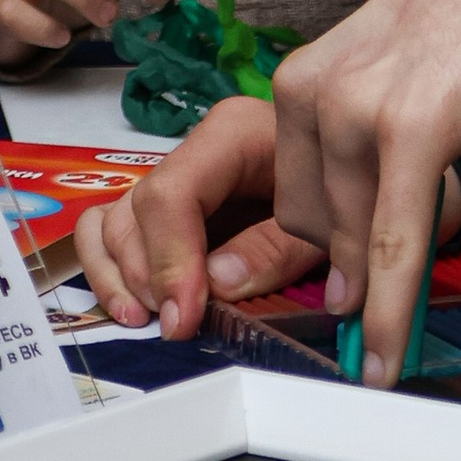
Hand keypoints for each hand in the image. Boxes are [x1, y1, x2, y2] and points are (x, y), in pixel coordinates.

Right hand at [79, 93, 320, 336]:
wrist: (352, 175)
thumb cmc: (344, 190)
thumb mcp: (325, 224)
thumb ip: (275, 250)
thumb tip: (216, 283)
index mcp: (232, 134)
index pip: (173, 194)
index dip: (171, 259)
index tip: (184, 314)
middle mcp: (193, 151)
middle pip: (138, 213)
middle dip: (150, 277)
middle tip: (178, 326)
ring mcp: (173, 179)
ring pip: (113, 223)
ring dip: (122, 278)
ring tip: (150, 321)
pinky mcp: (164, 210)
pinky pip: (108, 230)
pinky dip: (110, 270)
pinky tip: (132, 308)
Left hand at [272, 0, 460, 381]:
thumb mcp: (395, 70)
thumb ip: (365, 132)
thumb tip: (362, 206)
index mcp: (301, 78)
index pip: (292, 196)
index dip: (329, 247)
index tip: (345, 289)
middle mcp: (312, 93)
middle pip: (315, 225)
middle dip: (354, 264)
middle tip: (385, 302)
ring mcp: (358, 111)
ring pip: (356, 240)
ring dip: (380, 288)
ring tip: (393, 333)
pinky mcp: (413, 132)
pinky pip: (395, 245)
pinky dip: (393, 309)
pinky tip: (388, 355)